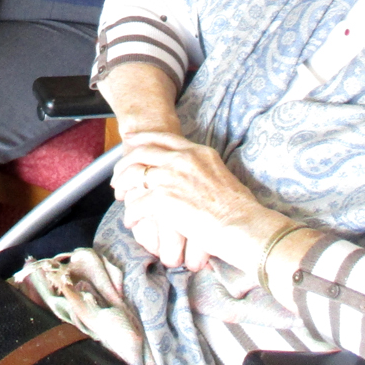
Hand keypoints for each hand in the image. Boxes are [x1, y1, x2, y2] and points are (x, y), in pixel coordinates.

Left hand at [113, 131, 270, 271]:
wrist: (245, 227)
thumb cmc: (241, 211)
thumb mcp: (222, 178)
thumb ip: (204, 172)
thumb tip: (196, 180)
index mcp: (197, 152)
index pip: (162, 137)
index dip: (141, 138)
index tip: (129, 142)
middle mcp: (182, 159)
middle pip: (141, 152)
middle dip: (125, 164)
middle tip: (119, 177)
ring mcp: (171, 177)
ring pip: (134, 174)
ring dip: (124, 186)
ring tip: (121, 197)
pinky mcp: (164, 199)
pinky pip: (137, 203)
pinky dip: (132, 213)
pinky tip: (132, 222)